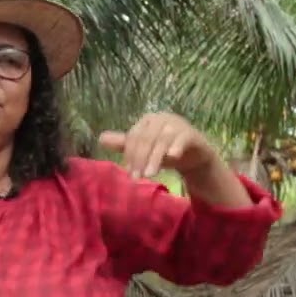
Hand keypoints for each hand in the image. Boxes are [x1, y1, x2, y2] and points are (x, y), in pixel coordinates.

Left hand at [98, 112, 218, 178]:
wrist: (195, 155)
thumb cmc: (164, 150)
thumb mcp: (144, 149)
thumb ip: (124, 144)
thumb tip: (100, 138)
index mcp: (147, 120)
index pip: (134, 137)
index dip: (129, 154)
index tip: (128, 172)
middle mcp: (162, 118)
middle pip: (146, 139)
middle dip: (140, 159)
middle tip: (136, 177)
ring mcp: (178, 124)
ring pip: (162, 141)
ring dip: (155, 158)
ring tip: (150, 175)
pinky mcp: (191, 133)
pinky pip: (183, 138)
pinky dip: (176, 147)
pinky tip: (172, 157)